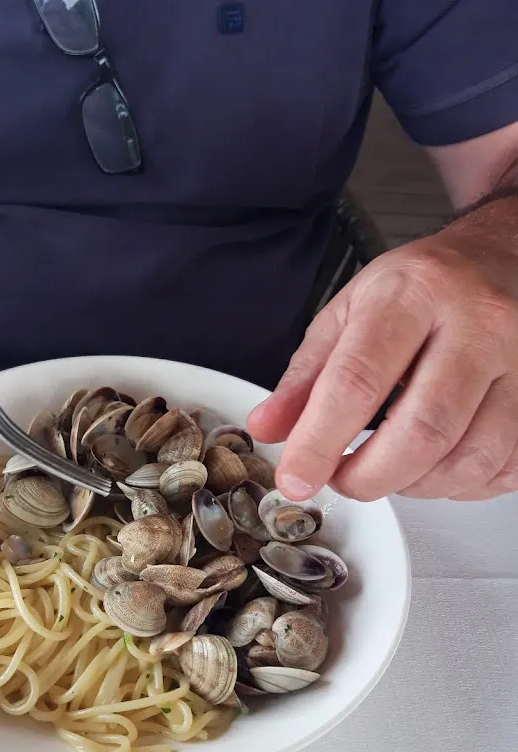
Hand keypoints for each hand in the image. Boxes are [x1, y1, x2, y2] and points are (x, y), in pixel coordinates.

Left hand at [247, 218, 517, 501]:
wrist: (506, 253)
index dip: (320, 443)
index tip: (295, 478)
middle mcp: (478, 324)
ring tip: (390, 469)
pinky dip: (462, 485)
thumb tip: (269, 429)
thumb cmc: (425, 287)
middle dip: (371, 478)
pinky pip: (504, 468)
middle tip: (344, 480)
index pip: (358, 382)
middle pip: (423, 431)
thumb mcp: (351, 312)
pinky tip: (438, 465)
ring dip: (417, 485)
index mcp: (414, 295)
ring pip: (470, 459)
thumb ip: (306, 375)